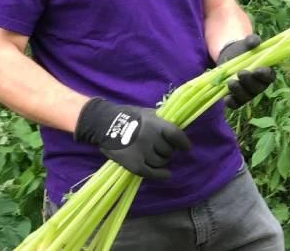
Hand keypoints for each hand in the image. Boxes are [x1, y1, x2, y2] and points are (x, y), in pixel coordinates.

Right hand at [74, 97, 190, 178]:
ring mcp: (142, 152)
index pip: (176, 135)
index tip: (186, 148)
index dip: (183, 143)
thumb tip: (176, 130)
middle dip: (168, 152)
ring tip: (157, 158)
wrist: (103, 124)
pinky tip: (166, 174)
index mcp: (155, 124)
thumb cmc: (128, 116)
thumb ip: (162, 121)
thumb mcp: (147, 113)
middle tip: (163, 150)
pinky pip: (151, 173)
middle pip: (168, 151)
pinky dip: (160, 175)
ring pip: (161, 162)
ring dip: (162, 161)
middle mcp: (150, 138)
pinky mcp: (133, 164)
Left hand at [217, 34, 274, 108]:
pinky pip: (236, 104)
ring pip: (246, 97)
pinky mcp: (236, 97)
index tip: (257, 70)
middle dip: (249, 82)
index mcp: (266, 72)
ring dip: (239, 91)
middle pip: (258, 89)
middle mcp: (259, 85)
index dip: (264, 75)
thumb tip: (254, 42)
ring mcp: (248, 92)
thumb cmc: (244, 49)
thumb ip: (252, 41)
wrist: (231, 55)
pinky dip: (232, 102)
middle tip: (240, 73)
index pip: (269, 77)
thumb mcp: (247, 43)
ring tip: (230, 82)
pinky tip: (226, 97)